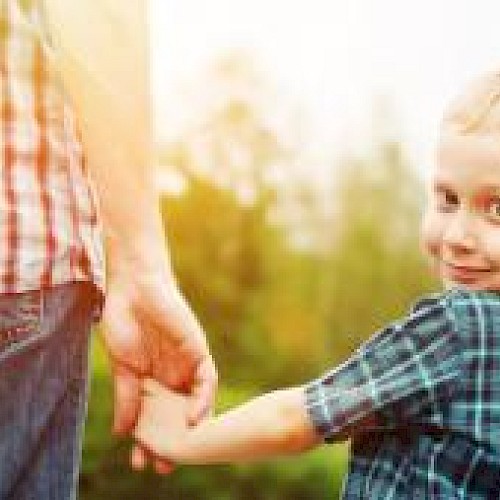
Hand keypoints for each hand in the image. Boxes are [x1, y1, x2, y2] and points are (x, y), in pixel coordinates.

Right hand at [101, 269, 216, 471]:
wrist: (134, 287)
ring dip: (191, 427)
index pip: (157, 416)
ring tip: (180, 452)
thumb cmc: (124, 321)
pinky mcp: (198, 350)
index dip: (151, 439)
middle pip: (177, 414)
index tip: (141, 461)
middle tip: (163, 467)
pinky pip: (207, 378)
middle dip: (172, 440)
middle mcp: (173, 375)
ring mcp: (187, 364)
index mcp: (153, 379)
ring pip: (195, 401)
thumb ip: (127, 398)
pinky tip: (194, 418)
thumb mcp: (123, 367)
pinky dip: (203, 399)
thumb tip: (122, 432)